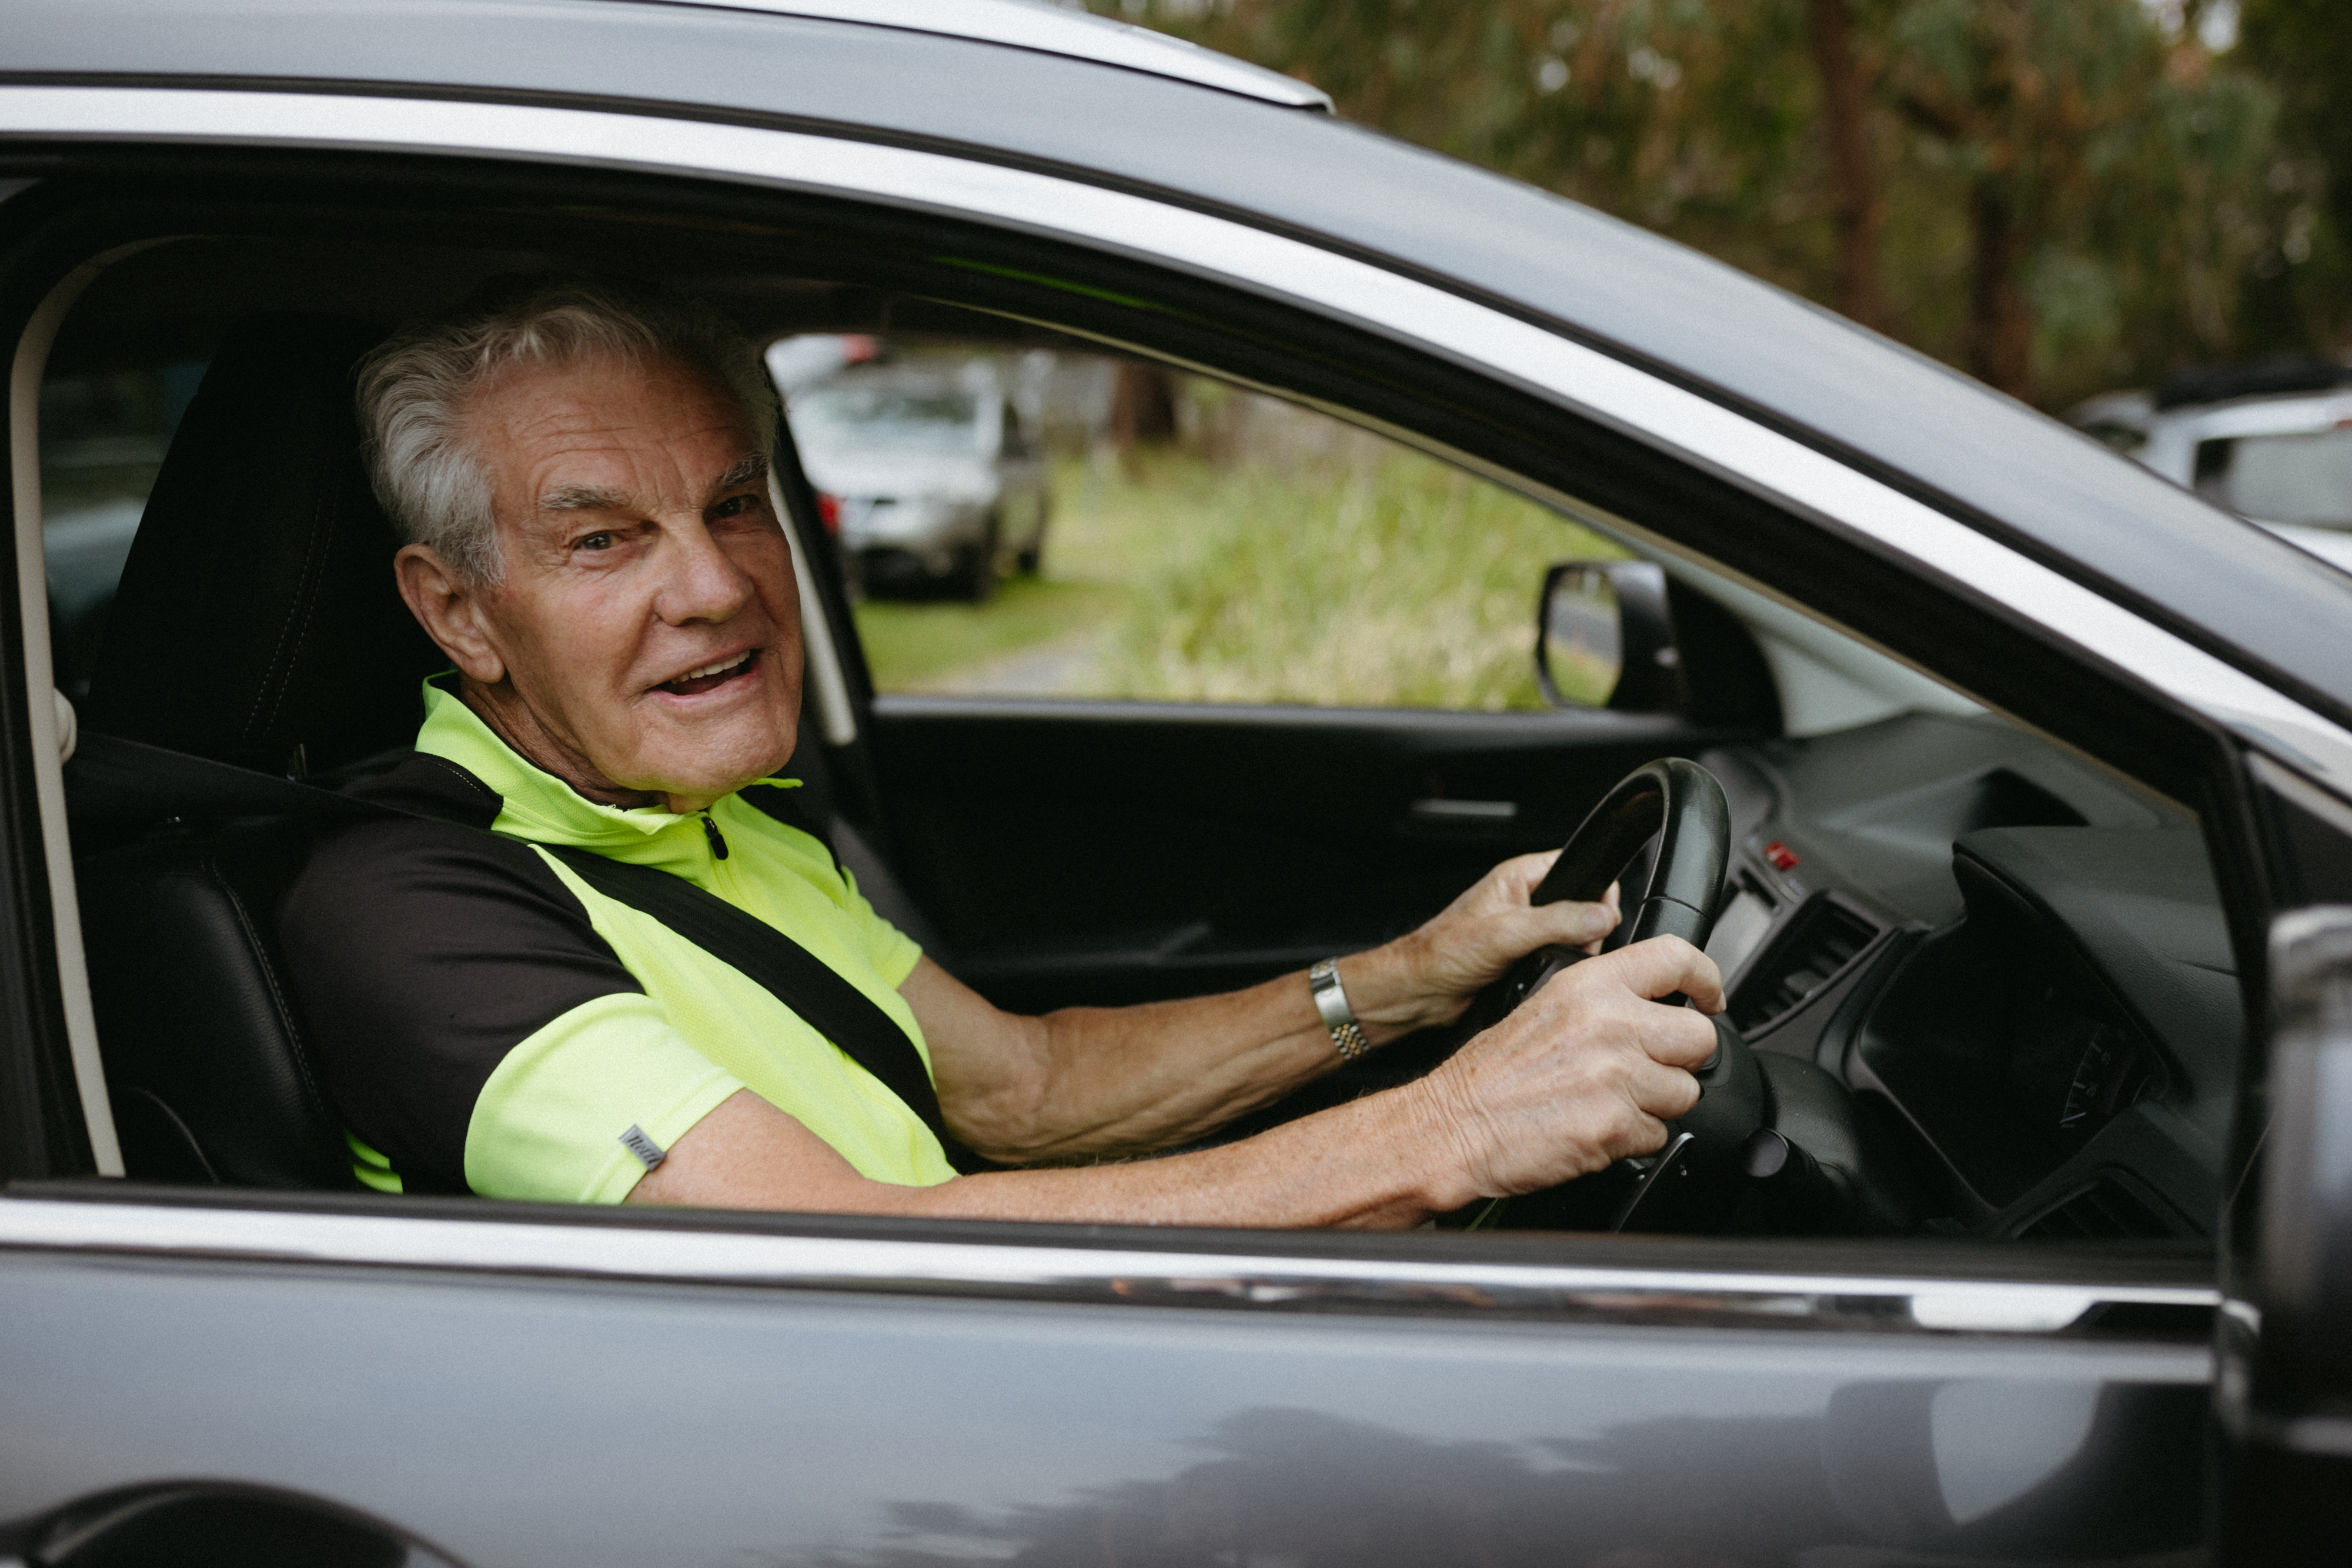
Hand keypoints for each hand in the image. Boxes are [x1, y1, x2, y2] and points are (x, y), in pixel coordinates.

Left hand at [1341, 850, 1620, 1038]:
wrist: (1419, 990)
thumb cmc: (1443, 953)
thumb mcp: (1506, 933)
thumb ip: (1557, 922)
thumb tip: (1601, 916)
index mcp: (1517, 877)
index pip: (1575, 866)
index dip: (1596, 890)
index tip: (1603, 918)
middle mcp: (1523, 900)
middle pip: (1580, 904)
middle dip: (1589, 928)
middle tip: (1581, 949)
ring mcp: (1524, 930)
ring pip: (1571, 935)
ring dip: (1574, 951)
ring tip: (1560, 964)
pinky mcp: (1522, 957)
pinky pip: (1557, 958)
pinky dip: (1560, 968)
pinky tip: (1549, 977)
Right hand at [1408, 936, 1724, 1204]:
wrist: (1453, 1126)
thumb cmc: (1488, 1075)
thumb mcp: (1545, 1005)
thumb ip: (1603, 999)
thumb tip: (1653, 1007)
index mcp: (1589, 986)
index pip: (1676, 959)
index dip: (1707, 979)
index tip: (1711, 997)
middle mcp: (1609, 1024)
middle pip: (1699, 1037)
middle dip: (1681, 1058)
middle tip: (1650, 1066)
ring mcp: (1617, 1077)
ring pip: (1684, 1092)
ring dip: (1656, 1103)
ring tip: (1610, 1102)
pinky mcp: (1617, 1126)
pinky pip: (1659, 1134)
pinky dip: (1635, 1138)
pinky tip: (1597, 1127)